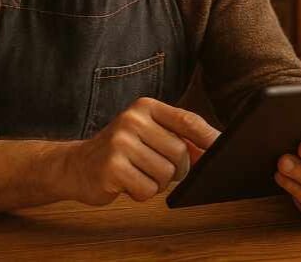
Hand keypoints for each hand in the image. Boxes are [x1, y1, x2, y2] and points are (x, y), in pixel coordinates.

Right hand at [62, 97, 219, 205]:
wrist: (76, 165)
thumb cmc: (121, 152)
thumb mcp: (150, 137)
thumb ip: (180, 140)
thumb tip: (215, 151)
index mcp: (146, 107)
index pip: (188, 121)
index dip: (209, 138)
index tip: (224, 150)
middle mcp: (133, 119)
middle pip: (180, 153)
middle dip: (175, 170)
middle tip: (154, 169)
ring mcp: (121, 141)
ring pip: (166, 174)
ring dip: (156, 183)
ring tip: (137, 174)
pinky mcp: (112, 166)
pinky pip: (148, 189)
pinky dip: (141, 193)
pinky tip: (126, 183)